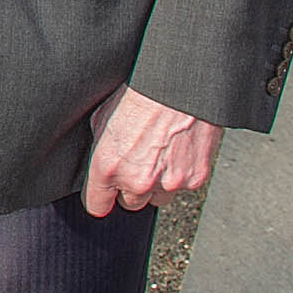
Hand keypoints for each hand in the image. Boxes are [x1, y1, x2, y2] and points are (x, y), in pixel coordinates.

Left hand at [82, 85, 220, 215]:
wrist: (178, 86)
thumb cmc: (137, 94)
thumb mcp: (102, 117)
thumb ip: (100, 149)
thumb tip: (97, 163)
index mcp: (109, 166)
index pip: (97, 206)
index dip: (100, 198)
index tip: (103, 194)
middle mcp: (138, 180)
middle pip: (131, 204)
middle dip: (131, 188)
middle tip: (136, 162)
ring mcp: (169, 183)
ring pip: (159, 199)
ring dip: (157, 185)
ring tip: (157, 155)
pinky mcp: (195, 179)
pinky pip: (183, 186)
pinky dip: (180, 174)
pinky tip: (176, 151)